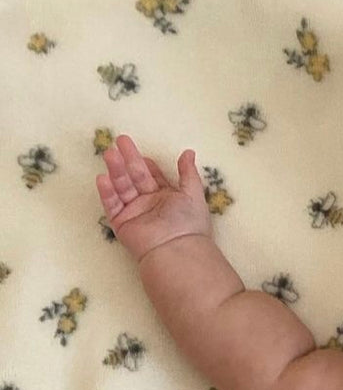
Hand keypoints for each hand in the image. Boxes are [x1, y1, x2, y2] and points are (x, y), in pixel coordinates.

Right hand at [95, 134, 212, 262]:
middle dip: (128, 159)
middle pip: (135, 177)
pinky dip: (107, 192)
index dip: (146, 162)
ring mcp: (134, 213)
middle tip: (120, 140)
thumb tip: (188, 152)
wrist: (177, 249)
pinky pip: (112, 205)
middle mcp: (149, 204)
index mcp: (166, 197)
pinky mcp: (121, 223)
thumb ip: (188, 172)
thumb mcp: (193, 193)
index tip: (141, 151)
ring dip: (116, 170)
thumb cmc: (189, 222)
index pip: (152, 175)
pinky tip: (103, 178)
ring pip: (122, 187)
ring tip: (110, 154)